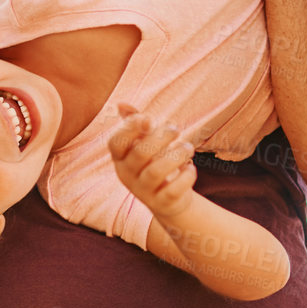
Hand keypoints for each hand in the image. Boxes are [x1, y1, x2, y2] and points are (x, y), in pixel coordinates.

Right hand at [108, 103, 197, 219]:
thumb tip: (121, 104)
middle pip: (140, 154)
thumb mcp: (145, 143)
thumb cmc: (155, 163)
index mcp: (121, 158)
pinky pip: (172, 191)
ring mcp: (144, 191)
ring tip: (189, 148)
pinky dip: (185, 177)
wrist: (170, 199)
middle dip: (161, 137)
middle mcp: (128, 175)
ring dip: (176, 155)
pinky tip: (191, 168)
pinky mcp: (162, 203)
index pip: (116, 143)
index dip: (129, 128)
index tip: (148, 118)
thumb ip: (135, 123)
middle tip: (176, 129)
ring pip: (155, 172)